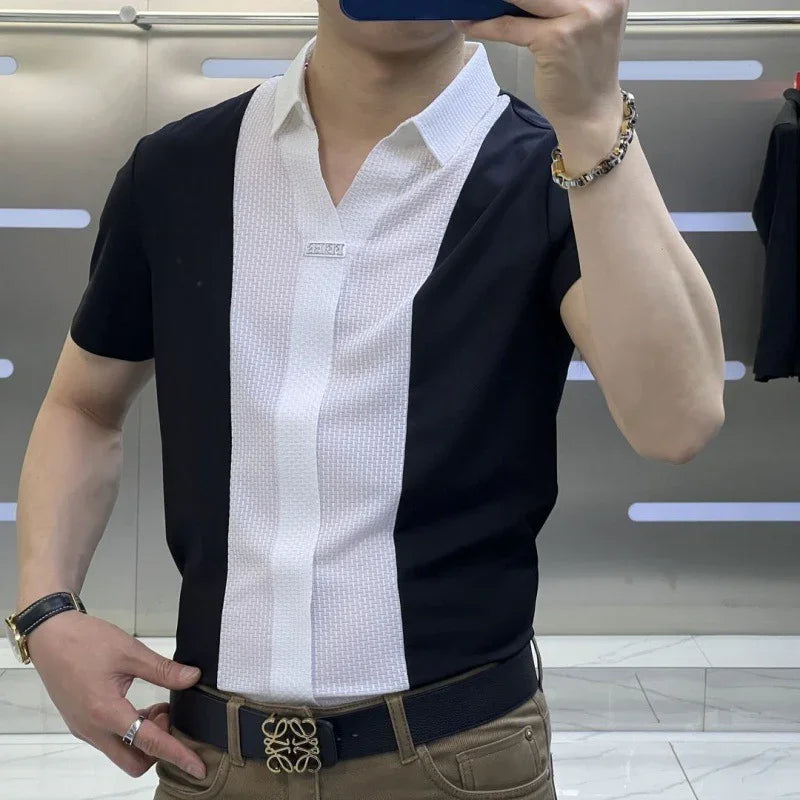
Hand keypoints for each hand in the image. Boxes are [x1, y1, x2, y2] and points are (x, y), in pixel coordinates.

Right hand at [26, 610, 206, 779]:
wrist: (50, 636)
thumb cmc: (84, 641)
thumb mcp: (130, 652)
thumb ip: (163, 670)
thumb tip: (192, 678)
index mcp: (106, 712)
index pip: (150, 743)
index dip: (178, 755)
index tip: (198, 768)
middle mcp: (92, 729)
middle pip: (134, 761)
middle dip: (159, 748)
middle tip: (170, 715)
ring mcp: (84, 728)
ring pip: (122, 751)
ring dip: (145, 737)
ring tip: (159, 706)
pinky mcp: (81, 723)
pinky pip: (111, 740)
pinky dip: (132, 731)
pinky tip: (143, 707)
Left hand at [454, 0, 627, 141]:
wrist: (591, 112)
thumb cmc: (584, 70)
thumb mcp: (583, 24)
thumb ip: (561, 3)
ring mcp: (580, 17)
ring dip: (493, 1)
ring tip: (472, 3)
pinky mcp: (555, 39)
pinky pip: (510, 26)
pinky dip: (487, 25)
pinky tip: (469, 24)